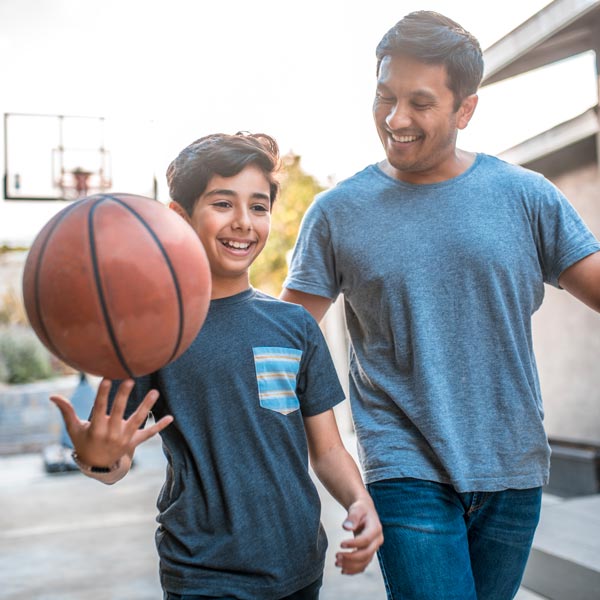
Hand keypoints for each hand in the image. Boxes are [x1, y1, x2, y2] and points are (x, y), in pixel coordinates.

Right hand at [50, 378, 172, 468]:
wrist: (98, 466)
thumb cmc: (84, 442)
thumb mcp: (74, 429)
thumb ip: (66, 411)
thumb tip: (52, 395)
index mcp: (96, 428)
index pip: (99, 408)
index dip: (103, 394)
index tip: (107, 379)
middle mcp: (111, 433)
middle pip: (119, 412)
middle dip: (124, 397)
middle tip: (130, 381)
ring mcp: (125, 438)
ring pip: (138, 420)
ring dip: (146, 407)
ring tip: (155, 392)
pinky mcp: (134, 442)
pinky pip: (149, 434)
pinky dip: (159, 426)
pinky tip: (170, 417)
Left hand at [335, 497, 383, 574]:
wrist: (365, 511)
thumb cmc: (360, 509)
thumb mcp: (357, 509)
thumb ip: (352, 517)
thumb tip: (346, 527)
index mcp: (376, 528)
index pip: (365, 540)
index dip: (353, 544)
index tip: (340, 544)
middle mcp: (377, 540)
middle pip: (366, 554)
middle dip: (351, 558)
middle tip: (336, 556)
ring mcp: (374, 548)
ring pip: (365, 562)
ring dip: (351, 566)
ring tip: (337, 563)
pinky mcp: (369, 552)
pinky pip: (363, 564)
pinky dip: (354, 569)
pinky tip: (343, 570)